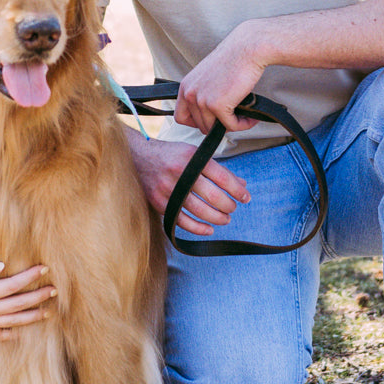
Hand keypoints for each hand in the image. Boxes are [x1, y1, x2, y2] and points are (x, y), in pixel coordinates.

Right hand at [0, 261, 54, 340]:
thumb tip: (2, 266)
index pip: (11, 285)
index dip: (29, 277)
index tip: (44, 268)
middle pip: (16, 305)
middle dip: (37, 297)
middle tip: (54, 290)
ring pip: (10, 322)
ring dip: (30, 317)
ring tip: (46, 312)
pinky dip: (8, 334)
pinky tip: (18, 332)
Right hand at [127, 132, 249, 236]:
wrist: (138, 157)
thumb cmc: (170, 155)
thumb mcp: (194, 154)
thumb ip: (217, 169)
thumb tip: (241, 184)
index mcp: (192, 157)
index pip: (222, 177)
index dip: (237, 190)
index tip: (245, 197)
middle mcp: (180, 173)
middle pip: (213, 196)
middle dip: (229, 205)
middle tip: (233, 208)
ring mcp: (168, 189)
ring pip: (200, 211)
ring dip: (217, 218)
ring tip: (225, 219)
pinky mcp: (159, 202)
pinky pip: (182, 221)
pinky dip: (198, 228)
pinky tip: (209, 229)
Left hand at [175, 22, 267, 137]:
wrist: (247, 49)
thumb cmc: (233, 59)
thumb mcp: (208, 77)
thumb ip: (204, 93)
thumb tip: (211, 115)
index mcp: (185, 86)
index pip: (181, 117)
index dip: (196, 123)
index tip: (212, 121)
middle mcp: (190, 94)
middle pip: (200, 125)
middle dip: (218, 125)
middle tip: (234, 118)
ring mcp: (202, 100)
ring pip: (215, 128)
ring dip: (232, 125)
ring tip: (245, 118)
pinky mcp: (217, 105)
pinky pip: (231, 126)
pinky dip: (243, 125)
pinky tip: (251, 118)